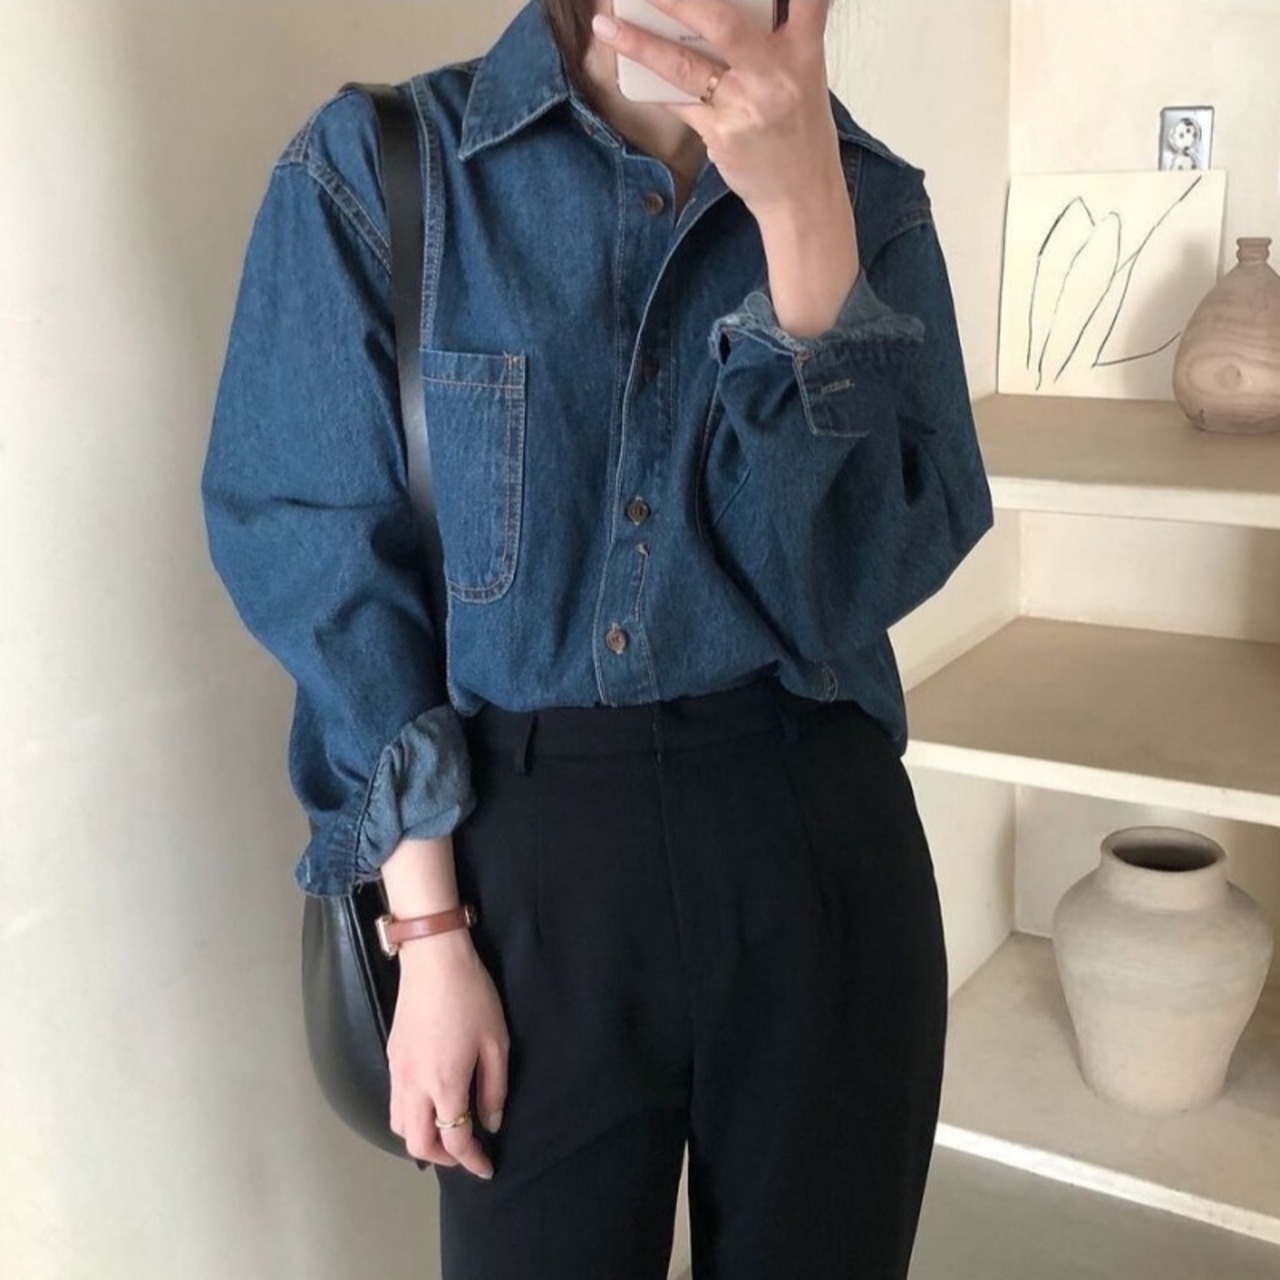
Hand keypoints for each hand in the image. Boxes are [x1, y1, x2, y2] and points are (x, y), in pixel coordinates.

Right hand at [386, 929, 509, 1177]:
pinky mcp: (392, 1056)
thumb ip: (494, 1088)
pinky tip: (430, 1101)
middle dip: (441, 1157)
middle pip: (416, 1143)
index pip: (453, 1140)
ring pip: (398, 1124)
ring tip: (446, 1129)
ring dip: (420, 1137)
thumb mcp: (496, 1042)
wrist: (433, 959)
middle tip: (465, 1152)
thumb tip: (491, 1122)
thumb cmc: (471, 996)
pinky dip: (410, 1115)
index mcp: (444, 1084)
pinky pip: (395, 1101)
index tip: (486, 1167)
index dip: (471, 1161)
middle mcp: (414, 1085)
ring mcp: (398, 1070)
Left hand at [592, 0, 842, 217]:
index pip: (808, 0)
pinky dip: (653, 85)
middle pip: (722, 24)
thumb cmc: (798, 128)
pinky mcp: (720, 136)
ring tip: (606, 26)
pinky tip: (630, 72)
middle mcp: (775, 76)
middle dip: (677, 1)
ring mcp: (744, 107)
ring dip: (640, 45)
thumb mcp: (804, 75)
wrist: (800, 195)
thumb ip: (773, 39)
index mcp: (804, 51)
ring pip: (684, 67)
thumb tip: (711, 14)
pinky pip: (677, 103)